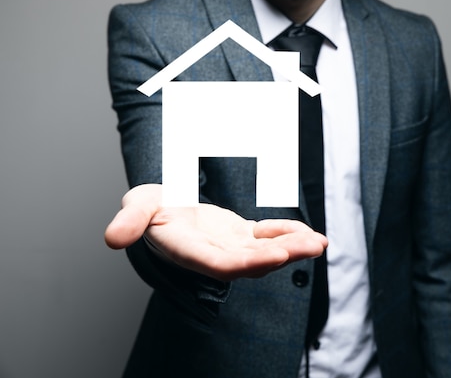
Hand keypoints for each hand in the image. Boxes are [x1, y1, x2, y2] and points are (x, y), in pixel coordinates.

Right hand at [105, 184, 326, 280]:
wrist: (162, 205)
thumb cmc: (149, 206)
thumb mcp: (136, 203)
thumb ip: (130, 219)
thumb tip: (113, 238)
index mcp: (189, 251)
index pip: (221, 264)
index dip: (249, 263)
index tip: (276, 256)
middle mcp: (213, 254)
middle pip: (251, 262)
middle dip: (283, 255)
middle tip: (313, 246)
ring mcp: (229, 246)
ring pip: (264, 252)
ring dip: (293, 247)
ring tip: (319, 242)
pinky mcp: (240, 235)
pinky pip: (266, 238)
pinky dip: (287, 234)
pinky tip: (308, 232)